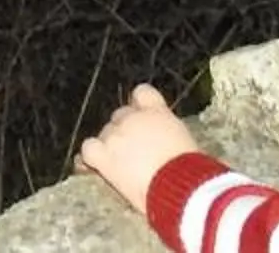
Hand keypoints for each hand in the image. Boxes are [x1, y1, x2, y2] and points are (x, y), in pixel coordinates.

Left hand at [78, 82, 200, 210]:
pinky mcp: (105, 155)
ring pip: (105, 133)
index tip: (142, 118)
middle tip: (135, 154)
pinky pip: (88, 149)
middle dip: (125, 132)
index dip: (139, 105)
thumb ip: (168, 132)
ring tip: (122, 168)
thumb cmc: (189, 170)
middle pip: (120, 116)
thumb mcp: (185, 141)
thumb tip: (163, 142)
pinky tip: (98, 167)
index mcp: (157, 111)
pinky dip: (92, 157)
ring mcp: (117, 134)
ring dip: (111, 147)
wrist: (179, 187)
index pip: (142, 92)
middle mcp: (134, 117)